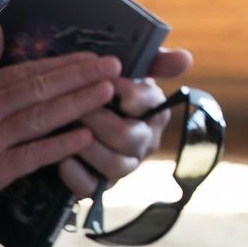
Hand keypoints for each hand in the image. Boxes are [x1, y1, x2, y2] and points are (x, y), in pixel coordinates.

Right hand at [0, 21, 117, 216]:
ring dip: (77, 104)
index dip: (64, 64)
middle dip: (80, 77)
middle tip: (113, 68)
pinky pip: (33, 156)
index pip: (29, 72)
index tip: (93, 57)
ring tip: (106, 92)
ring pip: (41, 118)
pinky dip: (59, 145)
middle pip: (41, 89)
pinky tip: (85, 136)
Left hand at [58, 47, 194, 196]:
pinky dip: (75, 174)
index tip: (107, 82)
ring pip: (114, 165)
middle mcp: (145, 141)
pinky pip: (90, 188)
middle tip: (76, 107)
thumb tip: (185, 58)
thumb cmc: (103, 86)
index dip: (127, 94)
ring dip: (87, 146)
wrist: (71, 110)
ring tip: (66, 129)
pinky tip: (61, 159)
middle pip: (130, 137)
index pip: (150, 104)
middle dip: (99, 120)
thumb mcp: (130, 68)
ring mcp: (123, 165)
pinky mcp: (98, 184)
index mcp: (155, 111)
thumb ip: (157, 61)